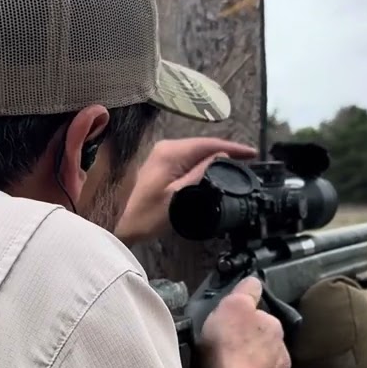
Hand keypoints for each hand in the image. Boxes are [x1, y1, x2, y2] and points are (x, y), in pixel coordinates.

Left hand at [115, 137, 257, 244]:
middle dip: (225, 152)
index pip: (209, 144)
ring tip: (234, 166)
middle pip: (202, 146)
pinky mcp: (157, 166)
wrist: (114, 223)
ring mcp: (159, 156)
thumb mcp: (178, 197)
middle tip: (247, 162)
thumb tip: (221, 157)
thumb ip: (201, 174)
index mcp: (171, 152)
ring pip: (194, 153)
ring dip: (213, 158)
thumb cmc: (143, 215)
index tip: (252, 153)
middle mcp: (165, 148)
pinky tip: (210, 170)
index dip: (233, 148)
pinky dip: (200, 164)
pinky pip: (185, 160)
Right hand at [198, 276, 290, 367]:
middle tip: (226, 348)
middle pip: (264, 344)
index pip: (263, 317)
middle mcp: (282, 353)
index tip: (230, 324)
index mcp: (276, 328)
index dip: (245, 319)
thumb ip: (246, 292)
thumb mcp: (233, 306)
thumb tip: (254, 281)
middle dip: (249, 345)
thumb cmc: (230, 347)